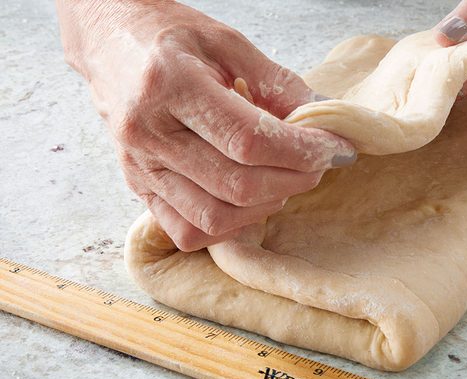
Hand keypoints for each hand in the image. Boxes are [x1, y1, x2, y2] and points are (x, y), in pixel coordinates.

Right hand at [56, 0, 355, 250]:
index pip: (249, 140)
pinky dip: (228, 226)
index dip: (302, 151)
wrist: (111, 44)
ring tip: (283, 179)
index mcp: (170, 85)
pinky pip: (188, 231)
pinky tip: (247, 201)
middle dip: (293, 179)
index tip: (335, 148)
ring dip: (265, 206)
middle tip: (316, 164)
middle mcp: (148, 133)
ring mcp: (140, 166)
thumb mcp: (228, 44)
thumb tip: (325, 121)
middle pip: (236, 185)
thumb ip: (279, 84)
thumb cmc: (170, 39)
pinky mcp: (138, 187)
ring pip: (214, 217)